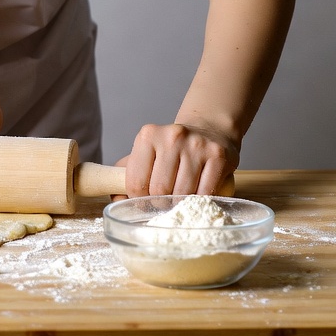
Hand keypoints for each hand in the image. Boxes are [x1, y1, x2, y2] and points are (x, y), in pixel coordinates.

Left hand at [118, 122, 239, 196]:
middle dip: (160, 204)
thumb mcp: (145, 153)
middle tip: (164, 204)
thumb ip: (126, 174)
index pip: (136, 181)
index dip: (138, 199)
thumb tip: (117, 201)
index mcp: (147, 136)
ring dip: (180, 205)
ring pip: (183, 193)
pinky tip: (196, 197)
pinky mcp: (218, 156)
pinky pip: (206, 192)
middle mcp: (171, 137)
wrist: (207, 131)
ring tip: (179, 201)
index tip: (144, 202)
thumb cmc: (171, 149)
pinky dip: (200, 202)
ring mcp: (196, 145)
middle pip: (160, 189)